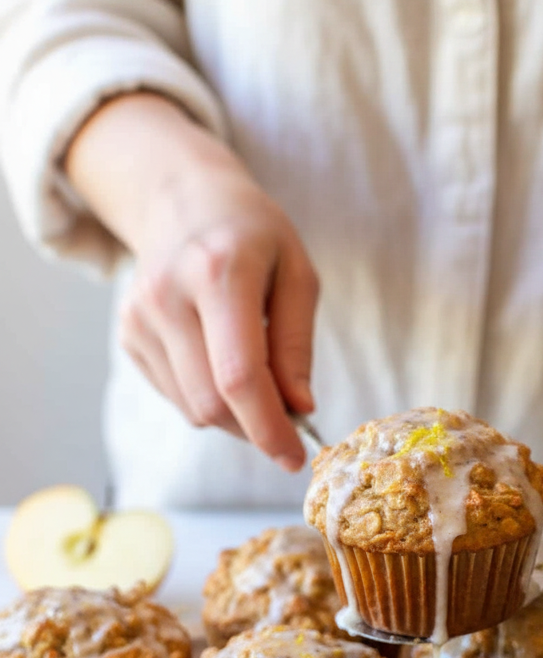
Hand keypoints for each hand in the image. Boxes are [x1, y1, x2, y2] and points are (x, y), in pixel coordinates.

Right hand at [66, 94, 317, 468]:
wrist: (182, 200)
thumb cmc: (253, 236)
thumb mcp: (296, 274)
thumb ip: (297, 344)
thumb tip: (299, 409)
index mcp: (218, 272)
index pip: (239, 376)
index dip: (269, 428)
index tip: (294, 457)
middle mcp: (168, 296)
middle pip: (211, 403)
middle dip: (255, 428)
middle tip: (287, 420)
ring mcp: (139, 317)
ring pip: (192, 409)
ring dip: (234, 417)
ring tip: (256, 377)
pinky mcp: (127, 335)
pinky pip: (176, 398)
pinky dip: (209, 399)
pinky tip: (219, 359)